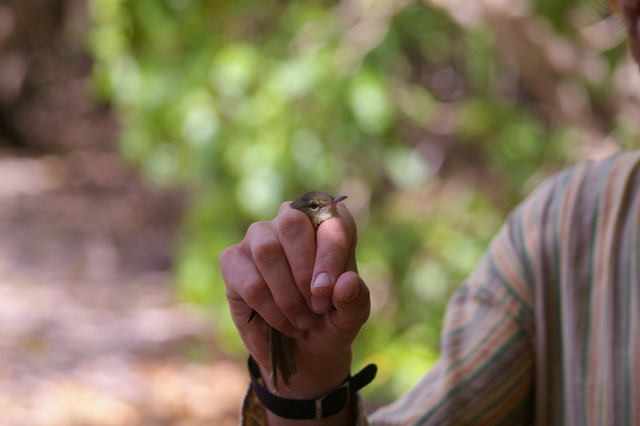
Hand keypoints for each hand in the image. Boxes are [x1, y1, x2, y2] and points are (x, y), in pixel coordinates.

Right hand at [220, 201, 369, 398]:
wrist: (301, 350)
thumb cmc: (330, 321)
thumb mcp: (352, 317)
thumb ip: (356, 299)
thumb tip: (346, 282)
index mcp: (329, 225)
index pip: (330, 222)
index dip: (329, 256)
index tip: (326, 292)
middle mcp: (291, 221)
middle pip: (291, 223)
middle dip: (304, 270)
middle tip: (317, 307)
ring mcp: (259, 237)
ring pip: (267, 250)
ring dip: (287, 294)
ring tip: (303, 321)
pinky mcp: (233, 260)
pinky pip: (250, 281)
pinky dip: (271, 309)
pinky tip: (285, 324)